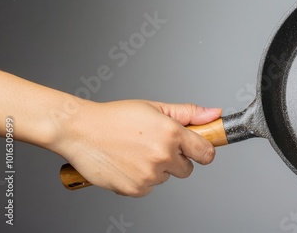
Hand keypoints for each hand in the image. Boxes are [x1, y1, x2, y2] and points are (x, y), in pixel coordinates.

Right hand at [50, 100, 220, 196]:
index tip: (197, 149)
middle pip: (187, 169)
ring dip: (156, 168)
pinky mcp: (135, 189)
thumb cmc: (116, 117)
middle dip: (176, 159)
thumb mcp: (155, 108)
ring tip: (135, 151)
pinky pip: (148, 187)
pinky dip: (140, 178)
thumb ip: (188, 113)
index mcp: (171, 133)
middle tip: (154, 145)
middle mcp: (163, 155)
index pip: (206, 153)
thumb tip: (215, 114)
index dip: (202, 151)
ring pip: (165, 177)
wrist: (81, 131)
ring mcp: (149, 175)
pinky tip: (127, 162)